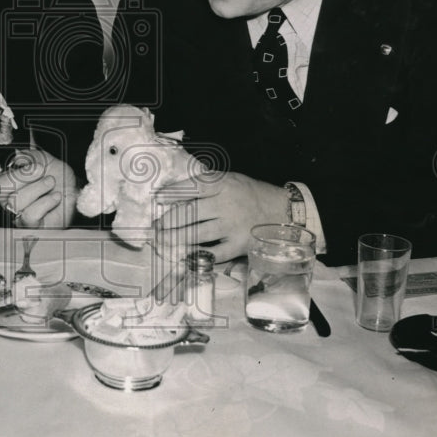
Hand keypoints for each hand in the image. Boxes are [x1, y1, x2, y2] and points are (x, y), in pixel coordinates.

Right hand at [0, 148, 77, 228]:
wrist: (75, 189)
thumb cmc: (57, 175)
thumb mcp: (44, 159)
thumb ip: (28, 156)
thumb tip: (17, 158)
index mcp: (8, 185)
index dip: (17, 174)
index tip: (38, 167)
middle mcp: (10, 202)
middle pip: (4, 193)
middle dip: (28, 179)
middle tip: (45, 174)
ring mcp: (19, 216)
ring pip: (16, 203)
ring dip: (39, 188)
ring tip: (51, 184)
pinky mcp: (32, 227)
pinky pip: (30, 215)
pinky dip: (46, 202)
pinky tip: (55, 197)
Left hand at [151, 171, 286, 262]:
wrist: (282, 212)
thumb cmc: (250, 194)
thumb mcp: (230, 180)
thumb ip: (206, 185)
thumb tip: (174, 194)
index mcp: (223, 184)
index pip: (192, 187)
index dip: (171, 193)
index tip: (156, 199)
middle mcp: (227, 204)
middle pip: (190, 213)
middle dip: (168, 220)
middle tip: (154, 227)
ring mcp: (232, 227)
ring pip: (197, 234)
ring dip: (175, 239)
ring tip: (161, 240)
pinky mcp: (238, 246)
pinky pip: (213, 254)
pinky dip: (195, 256)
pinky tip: (182, 256)